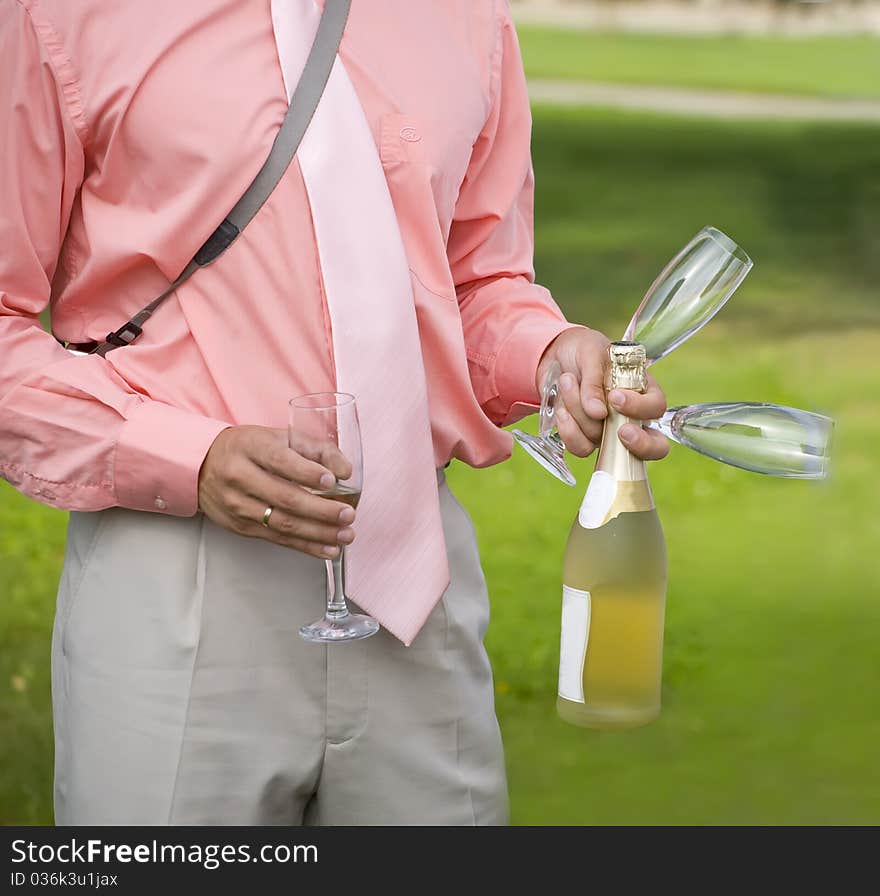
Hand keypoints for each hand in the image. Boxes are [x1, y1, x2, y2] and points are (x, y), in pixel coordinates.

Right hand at [197, 425, 357, 558]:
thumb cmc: (249, 449)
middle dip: (321, 510)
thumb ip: (317, 450)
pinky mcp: (240, 526)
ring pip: (282, 523)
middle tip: (348, 514)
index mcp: (251, 447)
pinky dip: (305, 546)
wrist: (201, 466)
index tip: (332, 482)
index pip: (281, 461)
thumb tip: (346, 471)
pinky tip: (327, 548)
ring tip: (345, 535)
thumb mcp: (280, 437)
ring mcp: (237, 504)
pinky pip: (277, 539)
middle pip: (285, 498)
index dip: (308, 473)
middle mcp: (240, 476)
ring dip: (318, 533)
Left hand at [535, 326, 669, 460]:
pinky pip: (582, 448)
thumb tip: (598, 413)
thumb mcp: (591, 353)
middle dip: (639, 444)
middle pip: (653, 446)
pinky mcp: (585, 437)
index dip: (641, 408)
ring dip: (579, 414)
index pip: (656, 407)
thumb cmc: (583, 350)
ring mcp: (608, 430)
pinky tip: (561, 409)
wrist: (554, 356)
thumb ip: (596, 380)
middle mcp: (630, 415)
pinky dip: (568, 430)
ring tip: (567, 380)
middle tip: (621, 431)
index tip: (616, 397)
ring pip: (602, 440)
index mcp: (642, 388)